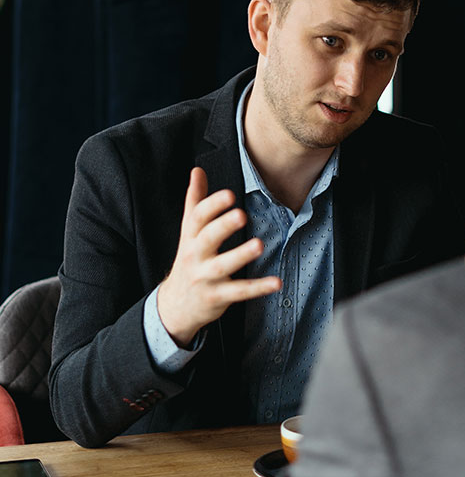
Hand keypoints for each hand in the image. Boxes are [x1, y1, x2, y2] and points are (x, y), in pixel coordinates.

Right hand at [157, 167, 281, 345]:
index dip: (212, 205)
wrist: (176, 306)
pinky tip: (276, 282)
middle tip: (241, 214)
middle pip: (207, 239)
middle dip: (223, 226)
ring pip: (222, 266)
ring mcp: (205, 277)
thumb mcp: (189, 232)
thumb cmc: (190, 260)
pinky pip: (239, 292)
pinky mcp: (217, 297)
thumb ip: (195, 201)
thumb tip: (197, 170)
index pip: (197, 218)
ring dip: (241, 255)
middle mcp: (195, 256)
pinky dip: (258, 288)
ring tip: (259, 244)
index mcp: (191, 237)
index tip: (229, 194)